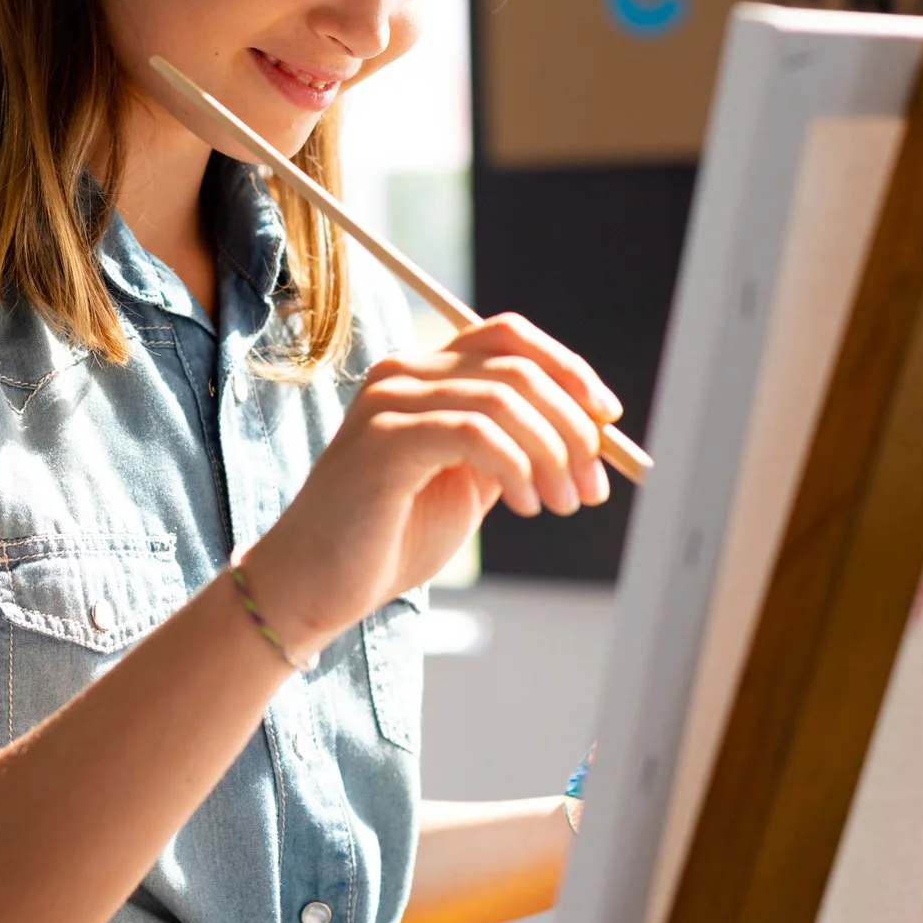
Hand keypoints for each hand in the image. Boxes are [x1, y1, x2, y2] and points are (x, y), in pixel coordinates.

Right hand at [244, 314, 619, 654]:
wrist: (314, 585)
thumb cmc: (388, 538)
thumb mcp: (468, 483)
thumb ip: (514, 447)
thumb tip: (590, 432)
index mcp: (424, 373)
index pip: (509, 337)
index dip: (568, 369)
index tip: (607, 421)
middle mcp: (404, 372)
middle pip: (516, 364)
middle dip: (573, 425)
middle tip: (592, 485)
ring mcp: (390, 402)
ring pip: (503, 398)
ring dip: (552, 453)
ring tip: (560, 504)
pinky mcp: (384, 440)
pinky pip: (475, 432)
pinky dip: (516, 468)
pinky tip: (523, 506)